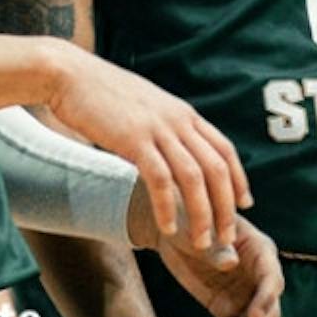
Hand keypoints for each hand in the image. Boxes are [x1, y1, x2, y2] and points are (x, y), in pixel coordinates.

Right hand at [43, 40, 250, 254]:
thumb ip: (165, 129)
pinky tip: (167, 229)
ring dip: (201, 214)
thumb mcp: (147, 109)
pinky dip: (167, 207)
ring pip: (194, 177)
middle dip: (226, 206)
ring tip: (201, 242)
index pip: (224, 150)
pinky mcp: (134, 139)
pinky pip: (160, 179)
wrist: (72, 75)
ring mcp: (158, 129)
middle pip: (216, 168)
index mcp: (184, 114)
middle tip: (227, 236)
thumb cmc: (104, 95)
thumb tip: (172, 151)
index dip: (238, 179)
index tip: (244, 204)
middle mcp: (179, 121)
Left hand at [155, 216, 284, 316]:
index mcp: (259, 250)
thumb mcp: (201, 230)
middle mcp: (258, 275)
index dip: (265, 298)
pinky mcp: (228, 308)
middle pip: (268, 309)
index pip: (271, 278)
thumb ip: (216, 248)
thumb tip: (231, 263)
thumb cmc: (188, 221)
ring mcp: (245, 294)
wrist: (170, 231)